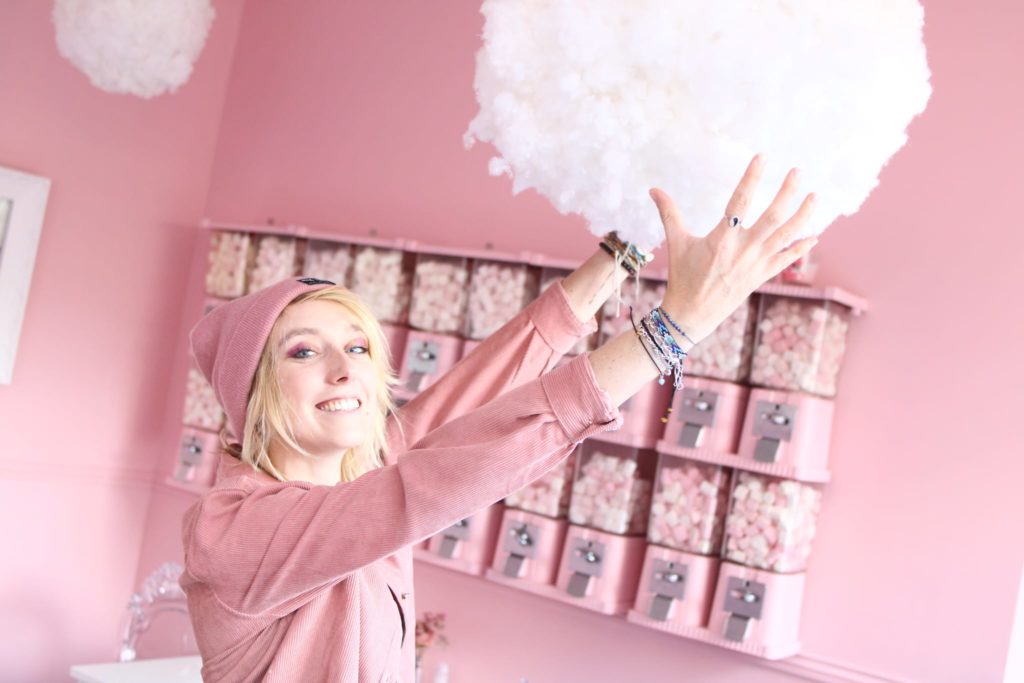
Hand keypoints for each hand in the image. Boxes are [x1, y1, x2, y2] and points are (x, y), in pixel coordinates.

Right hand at [650, 155, 817, 345]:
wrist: (692, 315)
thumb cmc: (683, 277)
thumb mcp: (676, 243)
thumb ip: (668, 214)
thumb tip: (653, 190)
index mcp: (722, 238)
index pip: (740, 200)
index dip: (752, 177)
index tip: (762, 157)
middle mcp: (744, 249)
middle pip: (774, 215)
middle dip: (788, 192)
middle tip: (797, 172)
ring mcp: (756, 263)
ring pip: (787, 235)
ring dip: (803, 215)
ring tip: (814, 196)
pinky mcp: (762, 276)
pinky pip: (787, 259)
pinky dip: (801, 248)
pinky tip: (814, 236)